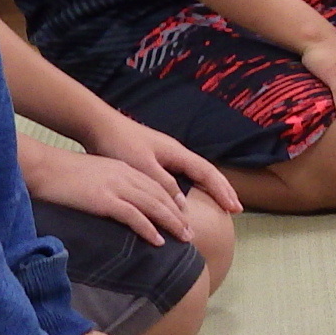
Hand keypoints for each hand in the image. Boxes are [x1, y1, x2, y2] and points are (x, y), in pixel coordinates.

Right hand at [22, 145, 192, 247]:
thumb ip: (109, 186)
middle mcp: (124, 175)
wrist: (43, 167)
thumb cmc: (62, 174)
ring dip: (171, 223)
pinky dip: (148, 229)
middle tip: (191, 233)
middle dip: (178, 215)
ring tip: (184, 239)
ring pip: (153, 206)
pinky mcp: (103, 200)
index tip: (182, 217)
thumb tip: (117, 204)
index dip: (172, 202)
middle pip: (160, 196)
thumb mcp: (93, 176)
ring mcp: (115, 187)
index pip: (156, 186)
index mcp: (122, 169)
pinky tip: (158, 241)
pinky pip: (133, 216)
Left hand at [82, 116, 244, 217]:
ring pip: (195, 174)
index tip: (235, 207)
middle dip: (222, 190)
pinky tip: (189, 197)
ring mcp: (166, 156)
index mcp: (176, 153)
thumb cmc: (119, 144)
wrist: (99, 126)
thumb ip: (163, 184)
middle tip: (236, 208)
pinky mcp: (154, 160)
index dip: (222, 191)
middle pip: (206, 172)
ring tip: (220, 204)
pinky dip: (192, 187)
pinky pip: (182, 176)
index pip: (207, 173)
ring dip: (209, 189)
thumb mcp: (142, 166)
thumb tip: (183, 206)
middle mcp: (175, 153)